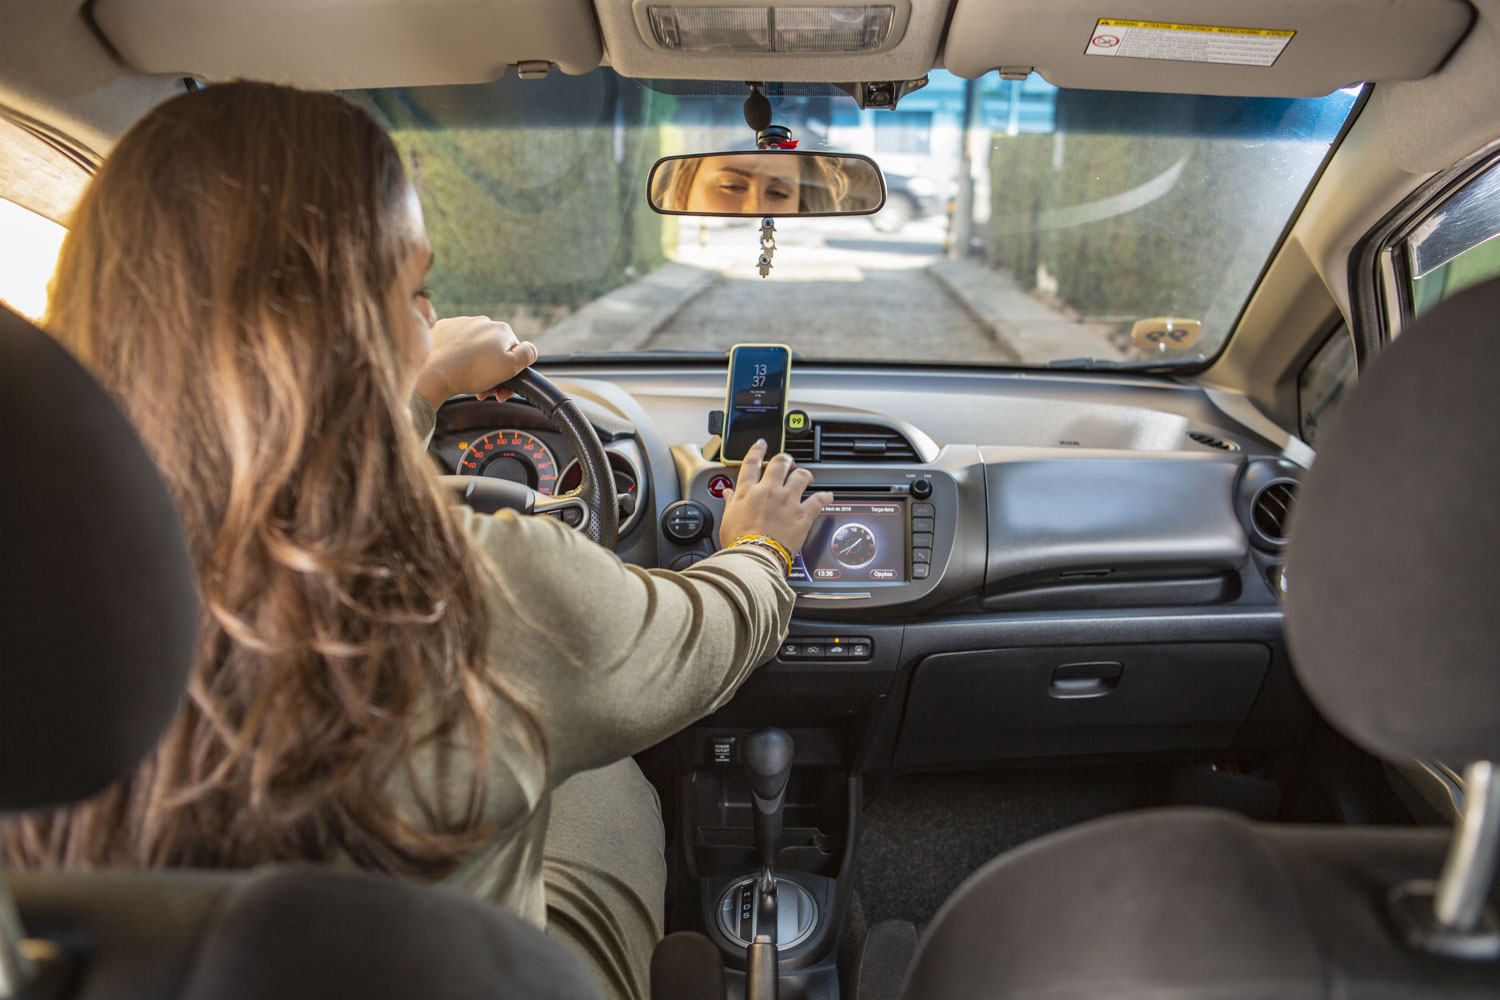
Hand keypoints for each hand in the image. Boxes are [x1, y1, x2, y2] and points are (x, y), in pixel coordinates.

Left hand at [414, 316, 537, 408]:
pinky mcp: (443, 329)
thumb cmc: (471, 372)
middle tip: (485, 391)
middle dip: (493, 372)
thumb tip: (531, 348)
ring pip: (476, 348)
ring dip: (476, 366)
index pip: (515, 353)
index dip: (511, 374)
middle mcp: (483, 322)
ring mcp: (461, 324)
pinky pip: (457, 344)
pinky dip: (458, 357)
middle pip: (495, 351)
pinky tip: (455, 369)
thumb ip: (528, 354)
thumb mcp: (510, 366)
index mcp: (501, 330)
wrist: (432, 373)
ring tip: (469, 383)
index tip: (501, 389)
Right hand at [718, 440, 832, 557]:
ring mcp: (787, 501)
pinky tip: (828, 496)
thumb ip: (730, 503)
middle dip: (785, 459)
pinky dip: (825, 497)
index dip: (758, 450)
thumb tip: (727, 494)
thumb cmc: (738, 543)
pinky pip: (819, 500)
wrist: (755, 558)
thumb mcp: (727, 520)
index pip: (752, 463)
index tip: (762, 444)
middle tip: (787, 462)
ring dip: (805, 474)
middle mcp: (769, 491)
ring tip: (807, 476)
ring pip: (801, 476)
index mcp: (748, 492)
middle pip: (780, 463)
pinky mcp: (803, 515)